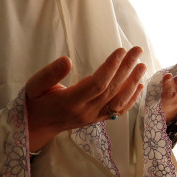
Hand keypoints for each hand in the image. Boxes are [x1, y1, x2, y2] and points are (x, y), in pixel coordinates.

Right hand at [26, 47, 146, 151]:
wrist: (37, 125)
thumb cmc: (35, 101)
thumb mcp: (34, 85)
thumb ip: (50, 74)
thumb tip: (67, 60)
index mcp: (69, 102)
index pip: (96, 84)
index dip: (110, 67)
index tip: (120, 51)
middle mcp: (85, 111)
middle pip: (111, 89)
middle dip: (126, 68)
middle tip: (137, 50)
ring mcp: (93, 117)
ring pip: (118, 101)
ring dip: (132, 82)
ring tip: (142, 65)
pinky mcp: (97, 120)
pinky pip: (118, 111)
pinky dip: (131, 99)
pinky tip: (139, 85)